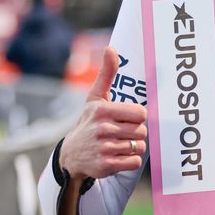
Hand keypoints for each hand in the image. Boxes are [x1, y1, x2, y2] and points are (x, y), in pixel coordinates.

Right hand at [59, 47, 147, 179]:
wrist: (71, 154)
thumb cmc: (89, 122)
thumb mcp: (95, 98)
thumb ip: (107, 74)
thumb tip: (111, 48)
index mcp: (103, 110)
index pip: (141, 114)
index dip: (137, 117)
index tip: (125, 119)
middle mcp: (102, 129)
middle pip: (142, 131)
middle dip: (135, 133)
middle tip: (120, 133)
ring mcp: (104, 148)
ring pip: (139, 146)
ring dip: (133, 146)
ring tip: (118, 144)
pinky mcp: (106, 166)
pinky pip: (135, 162)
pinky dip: (130, 160)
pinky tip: (118, 156)